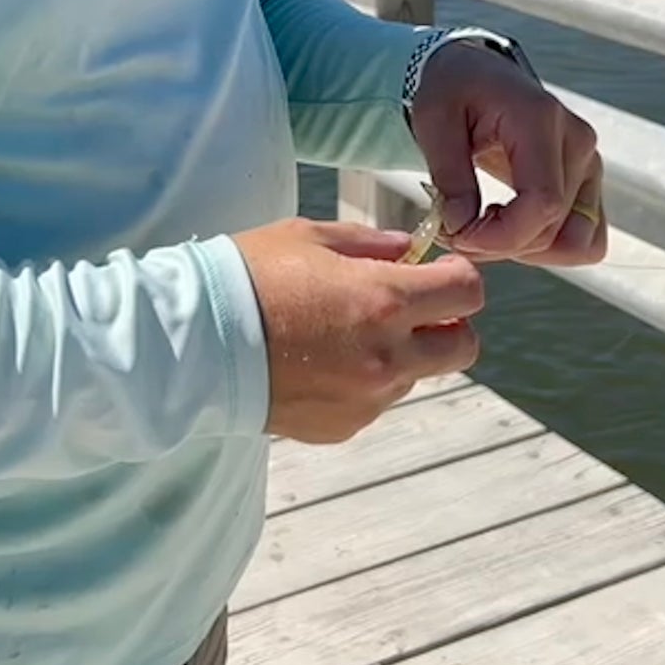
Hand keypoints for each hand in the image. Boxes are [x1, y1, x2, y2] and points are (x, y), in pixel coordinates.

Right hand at [233, 218, 482, 444]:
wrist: (197, 343)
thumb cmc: (250, 276)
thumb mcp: (309, 237)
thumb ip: (370, 242)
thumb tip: (407, 249)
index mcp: (384, 300)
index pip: (467, 292)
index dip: (457, 275)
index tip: (436, 269)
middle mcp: (388, 357)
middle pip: (464, 347)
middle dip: (447, 323)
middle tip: (410, 306)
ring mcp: (368, 399)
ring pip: (419, 375)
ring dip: (403, 352)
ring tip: (345, 332)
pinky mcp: (345, 427)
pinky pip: (377, 401)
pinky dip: (364, 381)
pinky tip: (321, 361)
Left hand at [411, 41, 606, 266]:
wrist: (473, 71)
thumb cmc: (454, 88)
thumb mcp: (434, 119)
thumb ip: (449, 174)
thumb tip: (461, 226)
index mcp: (540, 119)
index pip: (543, 201)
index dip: (503, 235)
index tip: (459, 237)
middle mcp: (576, 141)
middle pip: (555, 226)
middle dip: (501, 244)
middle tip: (456, 232)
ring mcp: (588, 162)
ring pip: (578, 241)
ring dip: (529, 251)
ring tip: (484, 230)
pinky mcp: (587, 181)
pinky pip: (587, 238)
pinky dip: (550, 248)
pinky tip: (512, 230)